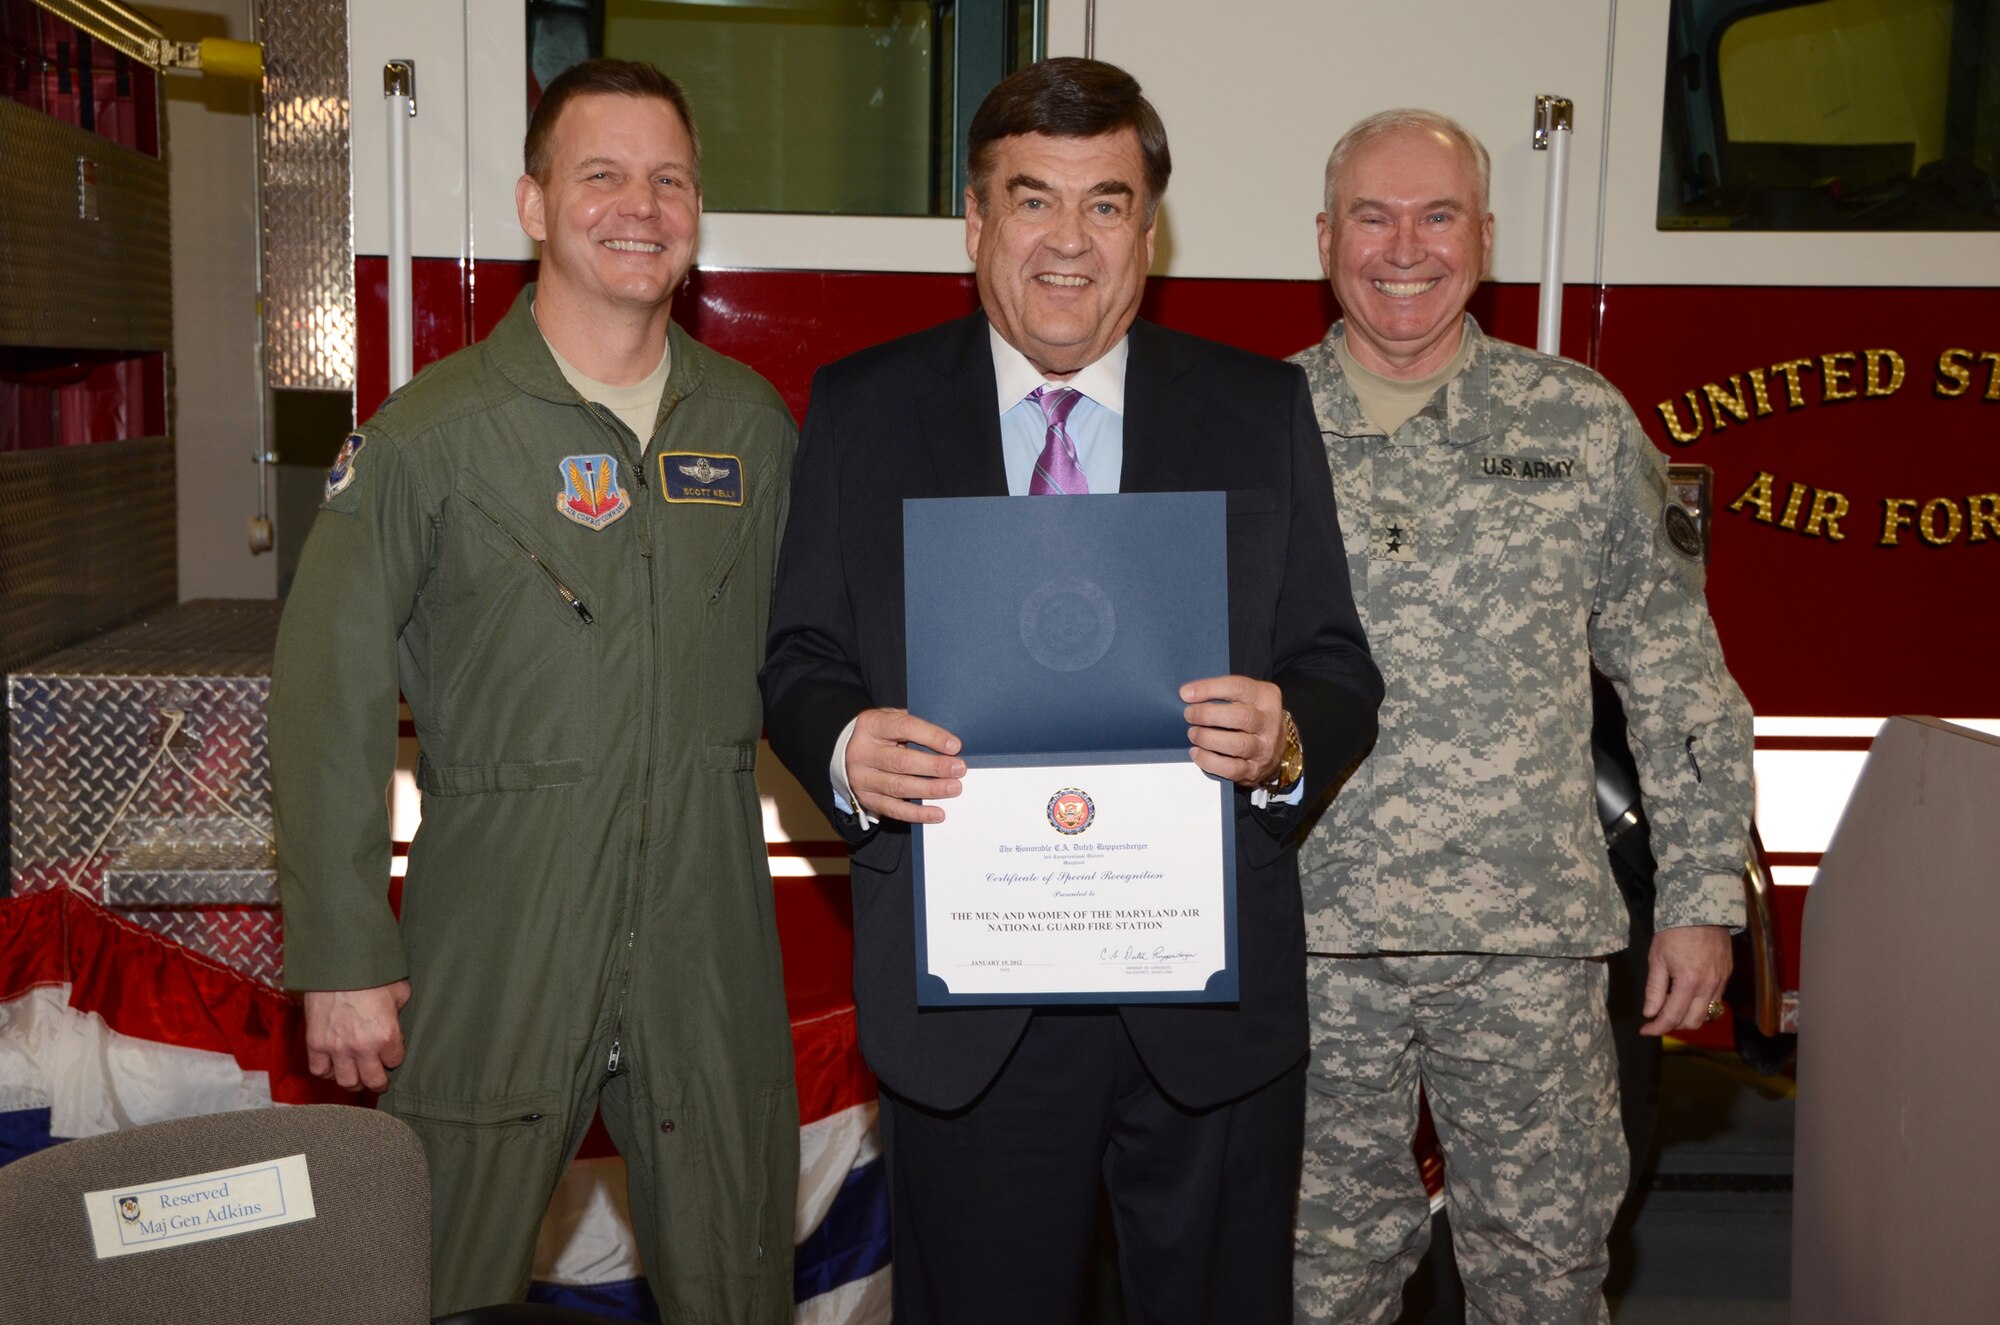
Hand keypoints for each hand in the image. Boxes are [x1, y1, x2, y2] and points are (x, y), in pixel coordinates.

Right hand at [304, 981, 410, 1091]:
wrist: (338, 963)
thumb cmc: (371, 974)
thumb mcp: (398, 991)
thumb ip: (400, 1011)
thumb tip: (397, 1017)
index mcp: (387, 1035)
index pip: (395, 1061)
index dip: (394, 1056)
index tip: (391, 1052)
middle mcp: (363, 1047)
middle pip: (373, 1081)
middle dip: (378, 1082)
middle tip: (378, 1079)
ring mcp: (337, 1048)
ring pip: (346, 1082)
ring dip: (353, 1082)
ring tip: (356, 1076)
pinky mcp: (316, 1043)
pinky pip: (319, 1070)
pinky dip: (326, 1071)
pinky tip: (332, 1065)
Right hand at [844, 707, 964, 824]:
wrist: (847, 752)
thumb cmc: (881, 734)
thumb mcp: (892, 719)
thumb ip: (915, 727)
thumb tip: (950, 744)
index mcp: (871, 725)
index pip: (904, 727)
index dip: (931, 737)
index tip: (954, 746)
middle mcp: (862, 752)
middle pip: (901, 761)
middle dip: (934, 766)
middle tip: (959, 769)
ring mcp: (862, 778)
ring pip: (899, 787)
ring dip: (930, 789)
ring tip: (953, 788)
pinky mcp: (866, 798)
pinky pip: (894, 810)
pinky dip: (917, 814)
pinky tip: (937, 813)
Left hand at [1181, 675, 1285, 787]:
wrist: (1277, 747)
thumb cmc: (1252, 716)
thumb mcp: (1246, 697)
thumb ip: (1222, 693)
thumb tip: (1188, 694)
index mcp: (1266, 697)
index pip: (1238, 688)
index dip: (1209, 689)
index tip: (1186, 693)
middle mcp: (1269, 722)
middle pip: (1239, 717)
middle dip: (1207, 715)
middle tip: (1189, 715)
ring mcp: (1264, 748)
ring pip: (1236, 744)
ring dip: (1208, 738)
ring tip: (1193, 734)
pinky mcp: (1254, 770)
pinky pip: (1231, 768)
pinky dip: (1209, 761)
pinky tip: (1197, 753)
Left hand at [1640, 925, 1731, 1035]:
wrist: (1702, 912)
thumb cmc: (1674, 933)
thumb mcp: (1657, 958)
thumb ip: (1654, 989)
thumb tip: (1650, 1013)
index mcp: (1688, 981)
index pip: (1672, 1016)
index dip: (1657, 1028)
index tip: (1645, 1031)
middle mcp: (1708, 986)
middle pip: (1692, 1022)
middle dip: (1672, 1025)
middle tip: (1656, 1019)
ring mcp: (1720, 982)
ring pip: (1705, 1014)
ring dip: (1687, 1017)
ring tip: (1670, 1006)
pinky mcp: (1727, 977)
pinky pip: (1714, 1000)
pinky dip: (1699, 1005)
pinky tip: (1686, 996)